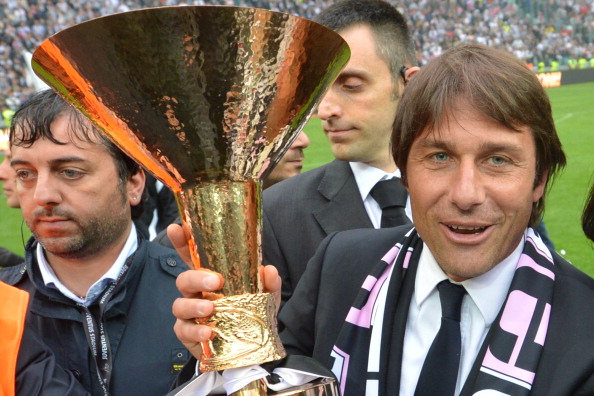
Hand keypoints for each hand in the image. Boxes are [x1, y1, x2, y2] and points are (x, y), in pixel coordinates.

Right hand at [168, 223, 281, 358]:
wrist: (249, 349)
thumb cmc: (250, 315)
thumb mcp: (265, 298)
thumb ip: (268, 284)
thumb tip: (268, 270)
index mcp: (209, 277)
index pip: (193, 255)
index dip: (183, 241)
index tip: (178, 228)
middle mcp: (195, 293)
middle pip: (183, 279)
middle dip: (196, 278)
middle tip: (215, 281)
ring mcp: (189, 314)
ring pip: (178, 304)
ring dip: (193, 305)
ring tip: (210, 309)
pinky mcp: (188, 334)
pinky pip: (183, 330)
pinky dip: (195, 332)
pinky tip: (209, 333)